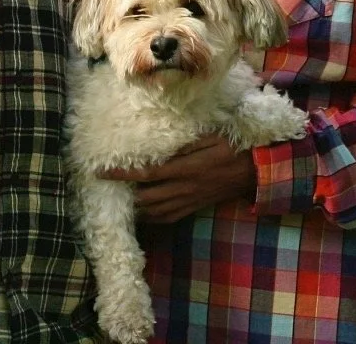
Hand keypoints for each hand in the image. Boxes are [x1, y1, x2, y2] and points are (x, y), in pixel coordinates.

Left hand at [99, 134, 255, 223]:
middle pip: (146, 198)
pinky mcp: (193, 208)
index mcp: (185, 169)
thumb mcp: (210, 138)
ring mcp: (188, 201)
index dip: (123, 174)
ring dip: (137, 208)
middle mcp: (184, 189)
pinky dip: (152, 217)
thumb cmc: (232, 149)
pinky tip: (144, 212)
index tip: (102, 172)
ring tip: (122, 201)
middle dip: (125, 195)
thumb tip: (161, 146)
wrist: (253, 172)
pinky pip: (168, 218)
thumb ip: (185, 144)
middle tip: (108, 189)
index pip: (147, 174)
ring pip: (155, 212)